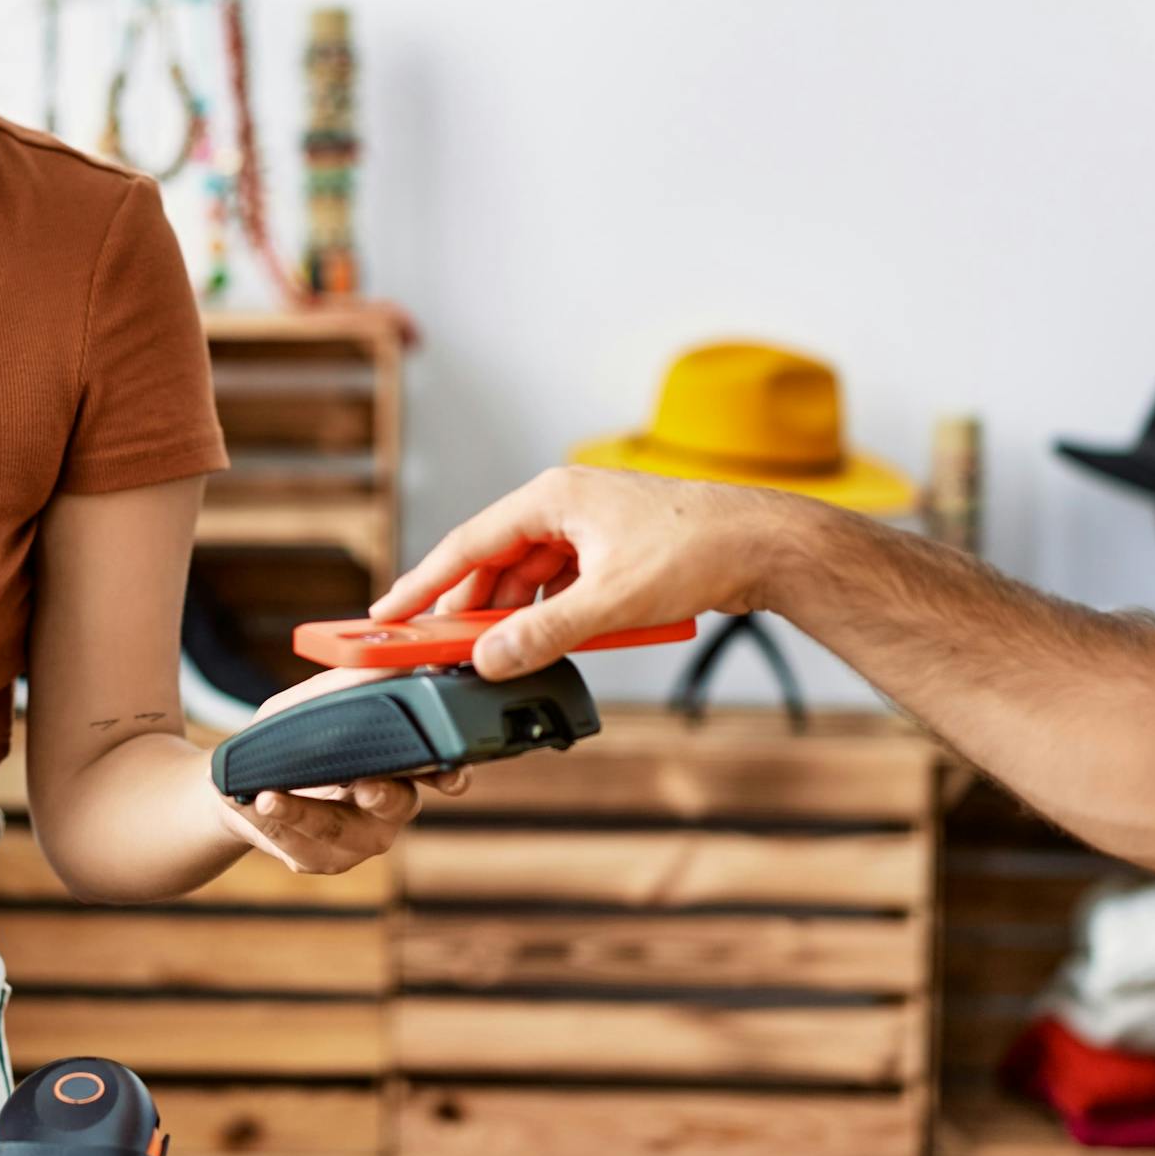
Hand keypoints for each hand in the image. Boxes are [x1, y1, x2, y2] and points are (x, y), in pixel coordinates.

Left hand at [212, 666, 469, 874]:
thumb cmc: (289, 739)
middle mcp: (388, 805)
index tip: (447, 772)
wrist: (242, 786)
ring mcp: (356, 838)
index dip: (449, 772)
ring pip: (342, 831)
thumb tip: (385, 663)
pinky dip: (273, 820)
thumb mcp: (310, 703)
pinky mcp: (321, 859)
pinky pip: (301, 843)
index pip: (438, 770)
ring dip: (304, 812)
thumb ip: (347, 685)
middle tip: (363, 787)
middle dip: (383, 796)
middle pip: (400, 805)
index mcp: (399, 764)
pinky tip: (255, 804)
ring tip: (268, 797)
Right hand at [381, 467, 810, 677]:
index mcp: (554, 497)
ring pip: (530, 576)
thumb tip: (488, 658)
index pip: (469, 542)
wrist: (767, 544)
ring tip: (492, 655)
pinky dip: (550, 614)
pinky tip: (548, 642)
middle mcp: (567, 504)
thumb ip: (544, 632)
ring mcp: (592, 527)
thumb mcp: (612, 601)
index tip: (387, 612)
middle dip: (468, 607)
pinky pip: (563, 584)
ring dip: (512, 615)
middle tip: (437, 650)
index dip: (424, 581)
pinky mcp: (616, 550)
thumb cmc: (698, 551)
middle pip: (496, 560)